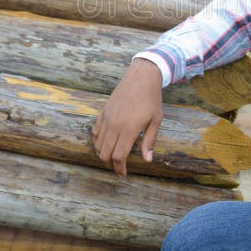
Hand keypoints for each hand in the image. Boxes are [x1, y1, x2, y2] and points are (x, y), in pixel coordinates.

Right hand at [92, 57, 162, 175]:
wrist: (141, 77)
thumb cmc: (152, 99)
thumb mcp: (156, 120)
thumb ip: (149, 141)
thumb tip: (147, 160)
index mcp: (129, 129)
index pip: (118, 156)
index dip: (120, 169)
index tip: (124, 174)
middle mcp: (115, 125)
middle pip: (105, 154)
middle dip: (111, 164)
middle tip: (119, 166)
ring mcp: (107, 118)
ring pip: (98, 145)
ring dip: (104, 154)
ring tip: (113, 155)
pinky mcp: (103, 112)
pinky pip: (94, 132)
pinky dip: (97, 142)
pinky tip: (105, 143)